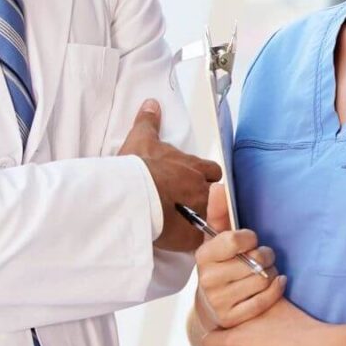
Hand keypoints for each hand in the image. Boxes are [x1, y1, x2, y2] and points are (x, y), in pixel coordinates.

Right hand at [119, 99, 222, 251]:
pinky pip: (199, 240)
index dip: (204, 176)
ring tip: (183, 223)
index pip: (212, 172)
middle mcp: (202, 189)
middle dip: (204, 197)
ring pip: (210, 217)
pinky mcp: (192, 236)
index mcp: (194, 168)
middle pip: (214, 195)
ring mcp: (199, 213)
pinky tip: (182, 242)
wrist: (131, 193)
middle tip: (187, 202)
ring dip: (200, 218)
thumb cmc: (137, 167)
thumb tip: (152, 103)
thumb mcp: (142, 138)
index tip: (193, 179)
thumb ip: (149, 121)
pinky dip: (193, 241)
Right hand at [194, 187, 285, 329]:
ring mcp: (218, 301)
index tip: (250, 239)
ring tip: (265, 271)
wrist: (212, 304)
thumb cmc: (221, 264)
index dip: (249, 238)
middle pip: (253, 260)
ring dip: (271, 273)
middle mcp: (207, 279)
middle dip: (265, 256)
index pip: (234, 240)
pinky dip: (276, 289)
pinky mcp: (231, 318)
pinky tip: (276, 282)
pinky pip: (264, 300)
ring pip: (261, 280)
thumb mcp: (217, 239)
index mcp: (203, 256)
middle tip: (263, 256)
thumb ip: (220, 213)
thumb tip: (219, 186)